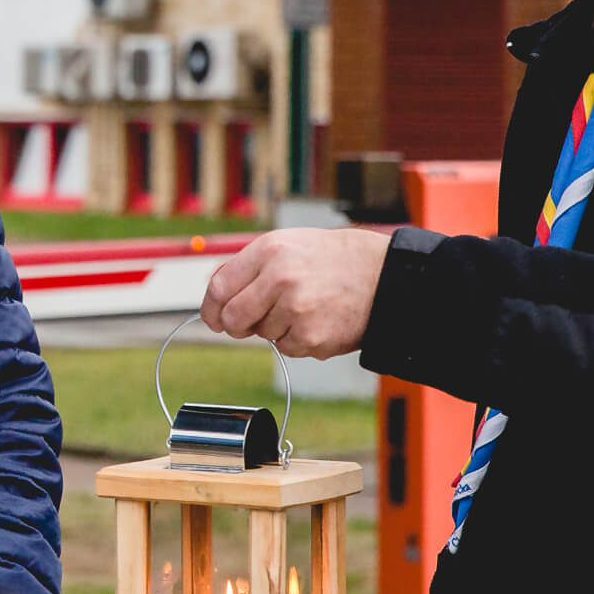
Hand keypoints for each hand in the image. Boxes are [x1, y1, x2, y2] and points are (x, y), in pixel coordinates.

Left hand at [200, 228, 390, 357]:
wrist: (382, 275)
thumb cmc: (331, 260)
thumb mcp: (288, 245)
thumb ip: (249, 267)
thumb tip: (214, 294)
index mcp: (269, 251)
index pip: (219, 287)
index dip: (211, 308)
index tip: (214, 318)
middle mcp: (280, 279)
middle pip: (233, 318)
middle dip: (236, 325)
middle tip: (250, 322)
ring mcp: (296, 310)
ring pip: (262, 334)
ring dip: (275, 327)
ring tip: (304, 307)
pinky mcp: (311, 338)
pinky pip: (285, 348)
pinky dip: (296, 340)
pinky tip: (317, 320)